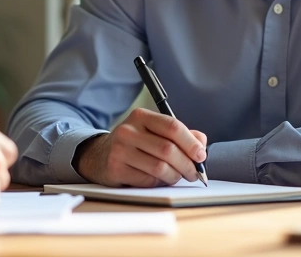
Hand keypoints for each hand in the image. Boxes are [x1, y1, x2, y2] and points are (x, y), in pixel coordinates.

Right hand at [72, 108, 206, 186]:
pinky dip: (159, 183)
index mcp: (141, 116)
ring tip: (177, 176)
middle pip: (168, 150)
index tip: (201, 155)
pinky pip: (148, 181)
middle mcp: (128, 131)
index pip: (172, 126)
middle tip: (194, 173)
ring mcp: (120, 150)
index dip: (190, 143)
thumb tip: (201, 144)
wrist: (100, 155)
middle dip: (187, 164)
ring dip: (175, 176)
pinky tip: (158, 179)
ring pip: (160, 168)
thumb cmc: (135, 144)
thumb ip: (180, 135)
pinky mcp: (115, 169)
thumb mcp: (154, 132)